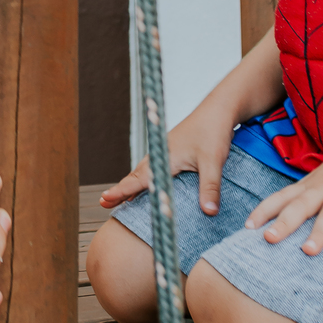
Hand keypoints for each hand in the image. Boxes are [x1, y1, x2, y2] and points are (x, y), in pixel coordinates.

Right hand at [100, 97, 236, 217]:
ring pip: (144, 171)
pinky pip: (153, 167)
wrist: (218, 109)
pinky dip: (145, 178)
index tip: (104, 199)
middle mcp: (161, 153)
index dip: (122, 191)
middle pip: (135, 175)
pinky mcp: (173, 150)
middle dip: (120, 190)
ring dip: (132, 183)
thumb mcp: (213, 162)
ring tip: (121, 197)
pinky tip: (148, 184)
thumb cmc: (213, 131)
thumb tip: (209, 213)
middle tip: (104, 202)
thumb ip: (209, 187)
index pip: (139, 179)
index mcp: (165, 156)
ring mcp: (165, 151)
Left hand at [245, 158, 322, 254]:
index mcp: (304, 188)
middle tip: (268, 239)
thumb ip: (299, 201)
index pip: (280, 198)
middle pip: (299, 206)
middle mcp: (318, 189)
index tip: (248, 226)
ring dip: (318, 232)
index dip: (264, 211)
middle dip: (284, 223)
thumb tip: (276, 225)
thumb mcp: (312, 187)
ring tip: (308, 250)